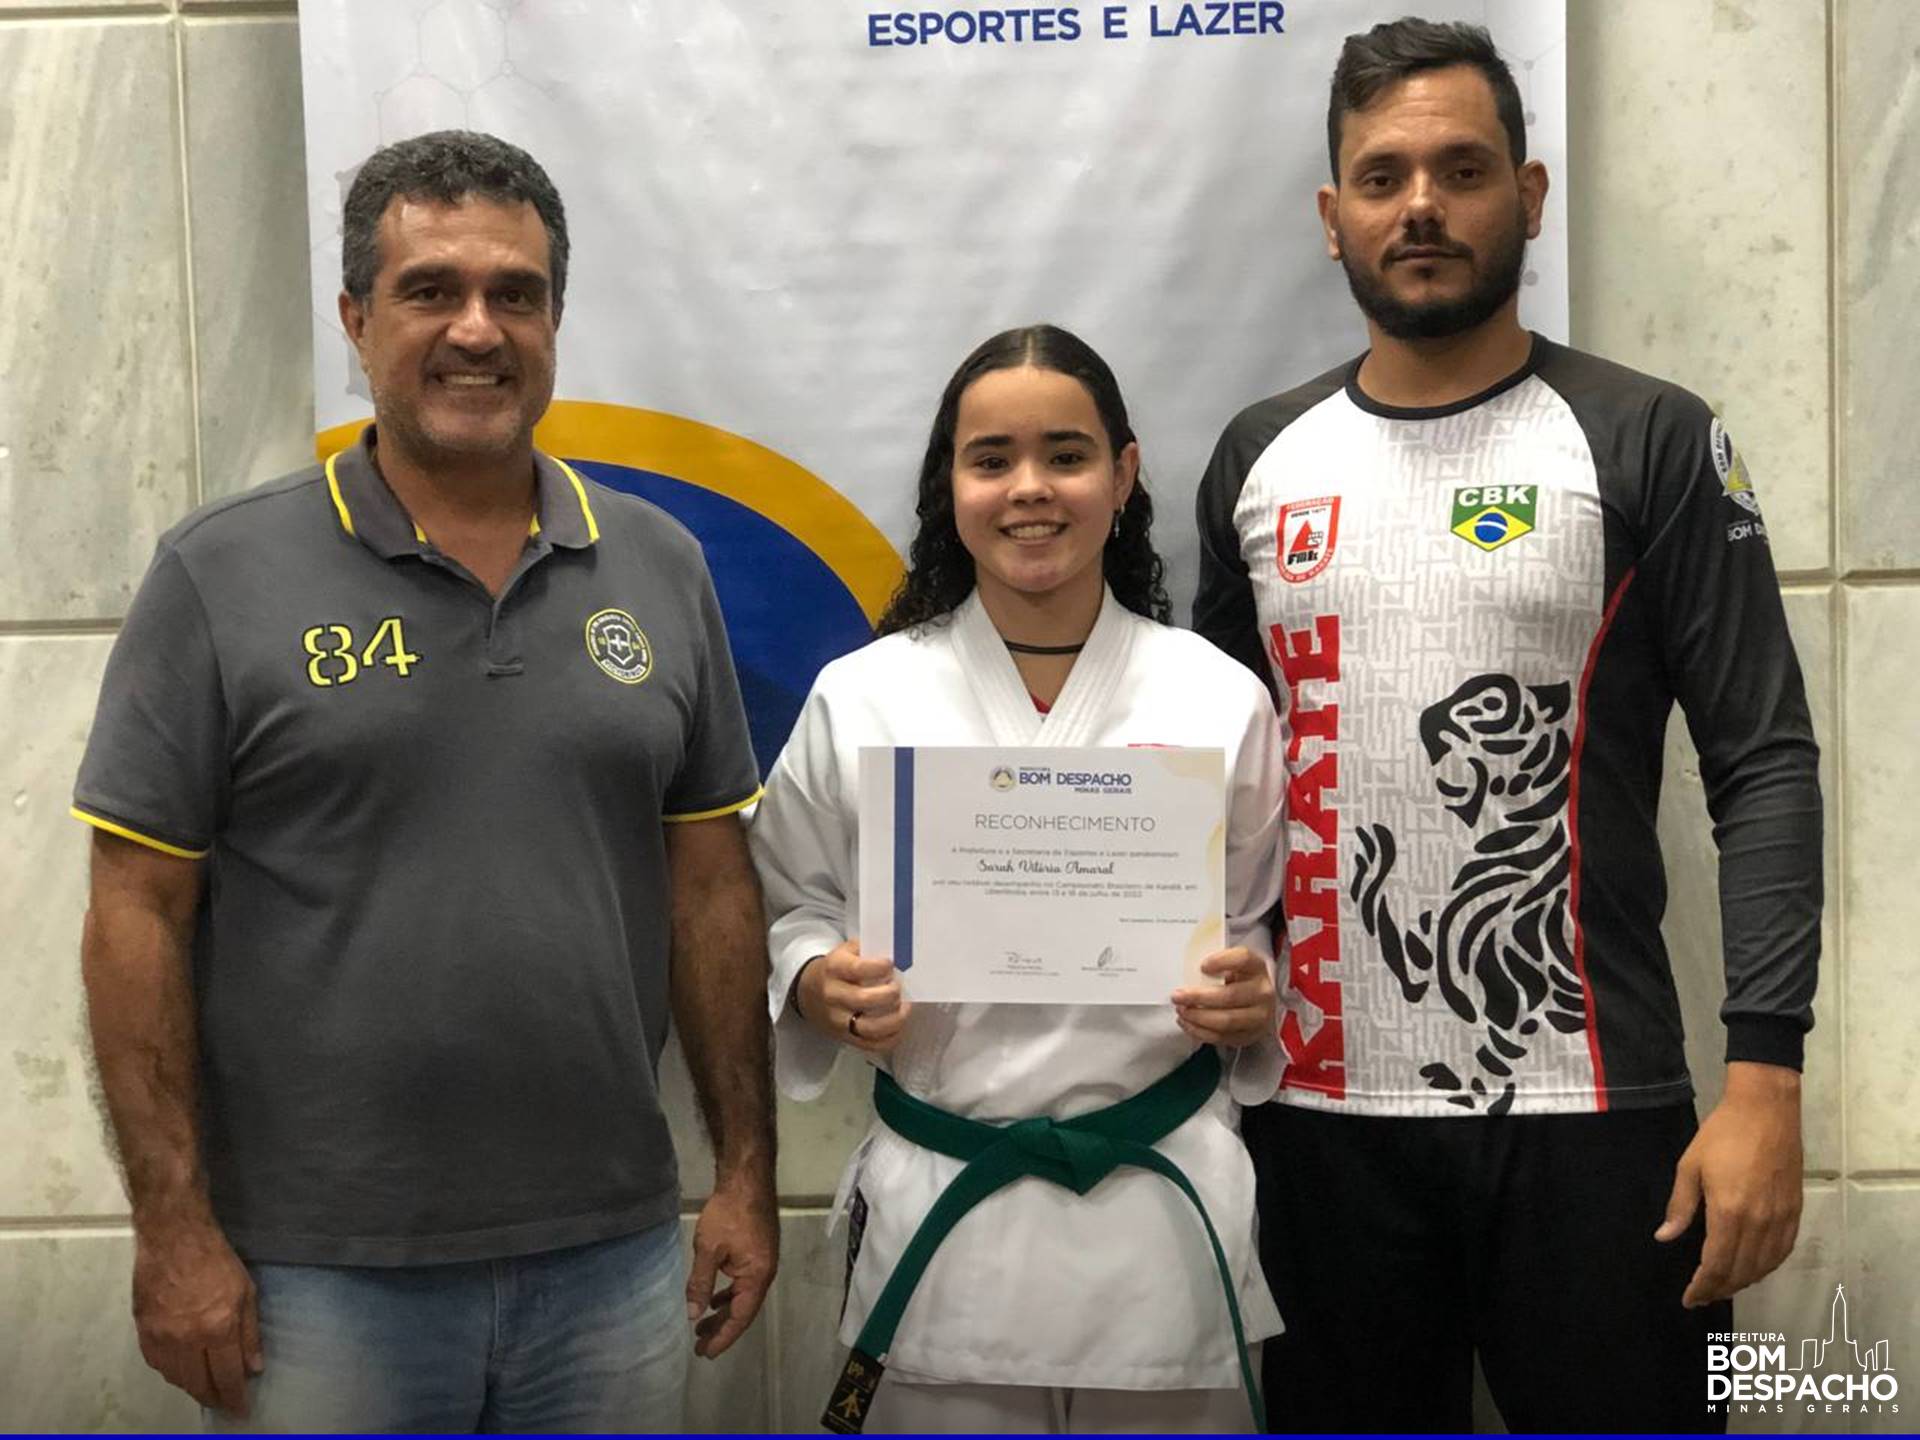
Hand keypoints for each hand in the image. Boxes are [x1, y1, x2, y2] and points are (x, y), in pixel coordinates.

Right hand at [131, 1219, 262, 1414]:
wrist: (173, 1238)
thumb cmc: (217, 1260)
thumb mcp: (246, 1292)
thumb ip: (249, 1334)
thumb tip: (254, 1368)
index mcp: (217, 1328)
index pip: (227, 1376)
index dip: (234, 1398)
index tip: (240, 1411)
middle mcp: (187, 1339)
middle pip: (198, 1384)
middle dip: (213, 1398)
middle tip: (223, 1404)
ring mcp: (161, 1337)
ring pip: (176, 1378)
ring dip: (192, 1387)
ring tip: (205, 1388)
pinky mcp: (143, 1331)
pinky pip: (157, 1364)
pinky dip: (172, 1372)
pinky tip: (183, 1369)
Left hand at [686, 1176, 778, 1358]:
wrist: (747, 1180)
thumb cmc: (728, 1214)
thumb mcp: (709, 1249)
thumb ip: (701, 1283)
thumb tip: (693, 1314)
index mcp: (757, 1277)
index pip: (740, 1317)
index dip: (722, 1337)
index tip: (705, 1353)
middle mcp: (764, 1274)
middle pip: (743, 1311)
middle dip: (721, 1329)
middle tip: (699, 1346)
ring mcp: (762, 1263)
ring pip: (742, 1298)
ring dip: (723, 1312)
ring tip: (702, 1326)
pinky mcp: (757, 1254)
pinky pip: (742, 1284)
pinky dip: (728, 1295)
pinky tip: (715, 1299)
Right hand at [796, 939, 911, 1054]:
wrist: (811, 992)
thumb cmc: (838, 970)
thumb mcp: (847, 951)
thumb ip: (868, 949)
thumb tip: (898, 954)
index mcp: (834, 969)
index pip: (857, 969)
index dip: (879, 967)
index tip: (891, 964)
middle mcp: (833, 996)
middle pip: (865, 1000)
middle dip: (890, 993)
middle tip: (898, 987)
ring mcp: (838, 1020)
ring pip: (870, 1027)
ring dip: (895, 1018)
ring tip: (904, 1007)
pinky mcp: (846, 1038)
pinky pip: (872, 1045)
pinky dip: (891, 1038)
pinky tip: (898, 1026)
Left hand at [1171, 947, 1274, 1048]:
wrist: (1259, 1002)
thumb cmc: (1240, 980)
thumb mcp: (1233, 965)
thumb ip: (1216, 965)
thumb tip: (1189, 970)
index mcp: (1257, 968)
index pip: (1243, 959)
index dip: (1222, 961)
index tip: (1202, 966)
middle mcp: (1262, 992)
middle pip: (1230, 996)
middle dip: (1198, 997)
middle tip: (1177, 996)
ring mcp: (1259, 1017)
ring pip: (1226, 1021)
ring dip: (1198, 1017)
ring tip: (1181, 1010)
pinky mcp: (1249, 1036)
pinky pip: (1222, 1037)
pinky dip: (1200, 1031)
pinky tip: (1187, 1023)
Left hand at [1655, 1062, 1803, 1307]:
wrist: (1767, 1111)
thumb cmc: (1722, 1134)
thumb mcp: (1690, 1166)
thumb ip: (1680, 1206)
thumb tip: (1665, 1237)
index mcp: (1730, 1213)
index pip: (1716, 1264)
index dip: (1702, 1286)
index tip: (1689, 1299)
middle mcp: (1759, 1222)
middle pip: (1741, 1271)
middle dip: (1720, 1289)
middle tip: (1702, 1297)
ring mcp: (1781, 1218)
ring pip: (1764, 1265)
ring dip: (1743, 1281)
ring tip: (1723, 1286)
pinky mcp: (1795, 1211)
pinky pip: (1783, 1251)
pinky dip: (1767, 1266)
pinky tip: (1754, 1268)